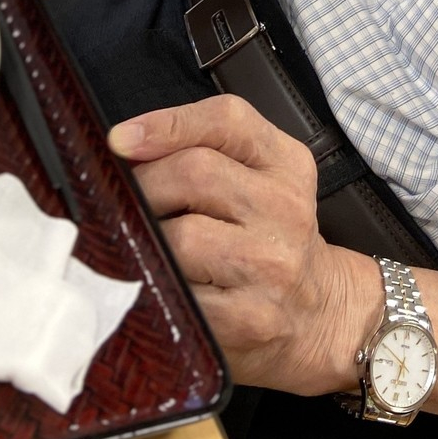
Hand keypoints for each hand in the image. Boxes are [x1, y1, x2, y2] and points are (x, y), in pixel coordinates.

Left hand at [109, 93, 376, 392]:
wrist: (317, 313)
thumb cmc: (272, 240)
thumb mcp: (262, 179)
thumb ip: (210, 150)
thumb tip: (125, 148)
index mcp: (287, 164)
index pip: (227, 120)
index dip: (167, 124)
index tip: (120, 140)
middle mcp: (286, 207)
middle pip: (195, 173)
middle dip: (143, 185)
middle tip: (123, 203)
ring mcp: (270, 265)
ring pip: (181, 236)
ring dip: (145, 240)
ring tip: (139, 245)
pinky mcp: (247, 318)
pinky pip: (178, 291)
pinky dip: (152, 285)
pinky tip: (152, 282)